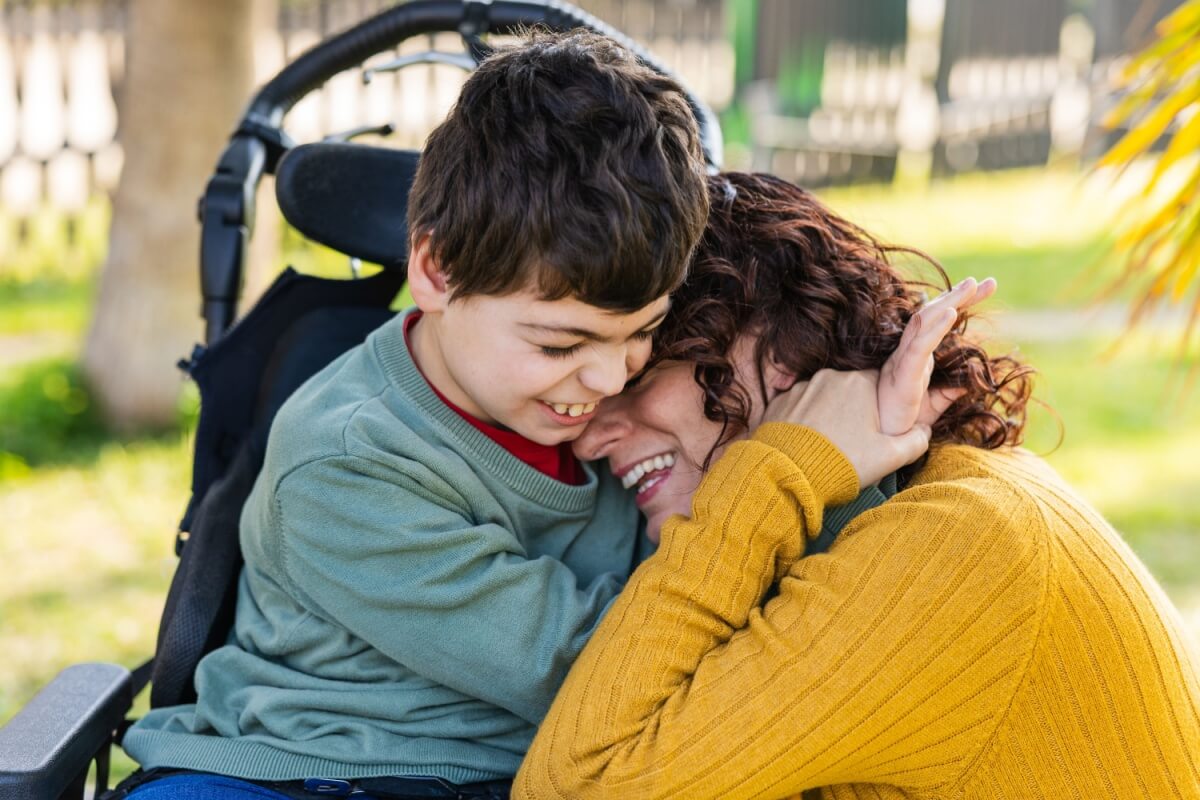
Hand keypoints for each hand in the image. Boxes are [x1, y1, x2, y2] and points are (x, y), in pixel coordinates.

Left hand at [763, 369, 930, 489]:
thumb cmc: (842, 463)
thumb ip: (915, 442)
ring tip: (826, 445)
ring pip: (822, 398)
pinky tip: (805, 443)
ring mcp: (801, 387)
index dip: (879, 408)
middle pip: (849, 391)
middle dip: (853, 412)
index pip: (878, 386)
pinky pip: (798, 406)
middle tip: (851, 440)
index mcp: (860, 383)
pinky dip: (804, 421)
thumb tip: (924, 432)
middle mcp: (829, 377)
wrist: (787, 474)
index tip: (875, 429)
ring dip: (827, 415)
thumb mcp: (890, 457)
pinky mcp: (779, 401)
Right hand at [878, 277, 995, 435]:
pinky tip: (952, 313)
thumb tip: (971, 384)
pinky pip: (919, 346)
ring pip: (925, 323)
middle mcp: (910, 352)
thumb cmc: (901, 421)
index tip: (986, 286)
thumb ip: (950, 392)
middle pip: (934, 315)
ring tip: (971, 286)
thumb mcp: (934, 405)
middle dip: (960, 296)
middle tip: (988, 281)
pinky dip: (936, 328)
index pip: (941, 322)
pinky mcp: (903, 374)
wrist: (882, 441)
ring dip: (949, 302)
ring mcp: (905, 361)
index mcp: (919, 356)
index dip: (962, 303)